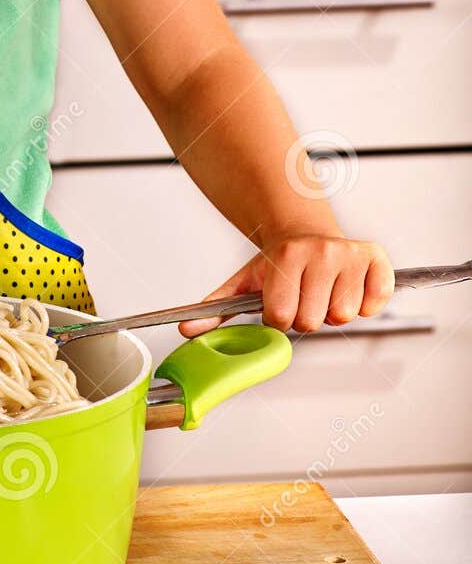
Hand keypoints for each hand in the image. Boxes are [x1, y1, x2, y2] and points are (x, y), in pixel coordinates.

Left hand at [179, 234, 394, 336]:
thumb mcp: (244, 281)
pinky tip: (348, 288)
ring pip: (343, 316)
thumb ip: (216, 310)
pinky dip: (364, 304)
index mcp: (286, 256)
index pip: (282, 317)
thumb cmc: (277, 263)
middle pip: (312, 320)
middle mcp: (320, 252)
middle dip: (305, 316)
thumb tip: (186, 330)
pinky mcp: (377, 260)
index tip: (280, 302)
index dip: (279, 318)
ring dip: (333, 311)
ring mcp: (350, 255)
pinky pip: (374, 303)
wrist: (306, 233)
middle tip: (303, 295)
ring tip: (324, 290)